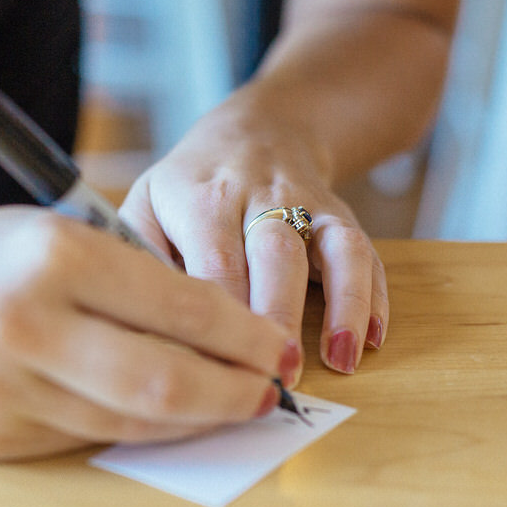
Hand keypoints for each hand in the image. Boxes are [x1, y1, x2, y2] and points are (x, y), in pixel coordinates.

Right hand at [0, 206, 293, 459]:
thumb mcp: (52, 232)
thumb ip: (132, 280)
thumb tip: (225, 336)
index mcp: (50, 254)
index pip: (179, 308)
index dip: (243, 338)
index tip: (276, 349)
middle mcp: (23, 324)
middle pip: (164, 382)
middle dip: (234, 393)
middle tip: (266, 392)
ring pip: (129, 422)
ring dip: (192, 420)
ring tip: (224, 405)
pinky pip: (84, 438)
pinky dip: (130, 427)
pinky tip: (152, 413)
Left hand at [119, 108, 388, 384]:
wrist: (256, 130)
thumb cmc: (188, 188)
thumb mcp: (146, 202)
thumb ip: (135, 255)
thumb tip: (133, 320)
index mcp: (201, 196)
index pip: (215, 259)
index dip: (223, 314)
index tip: (219, 367)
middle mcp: (259, 194)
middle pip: (275, 253)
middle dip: (278, 313)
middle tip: (275, 375)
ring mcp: (307, 203)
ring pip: (332, 248)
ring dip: (341, 304)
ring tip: (339, 361)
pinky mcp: (340, 216)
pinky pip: (365, 250)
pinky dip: (372, 294)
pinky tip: (369, 338)